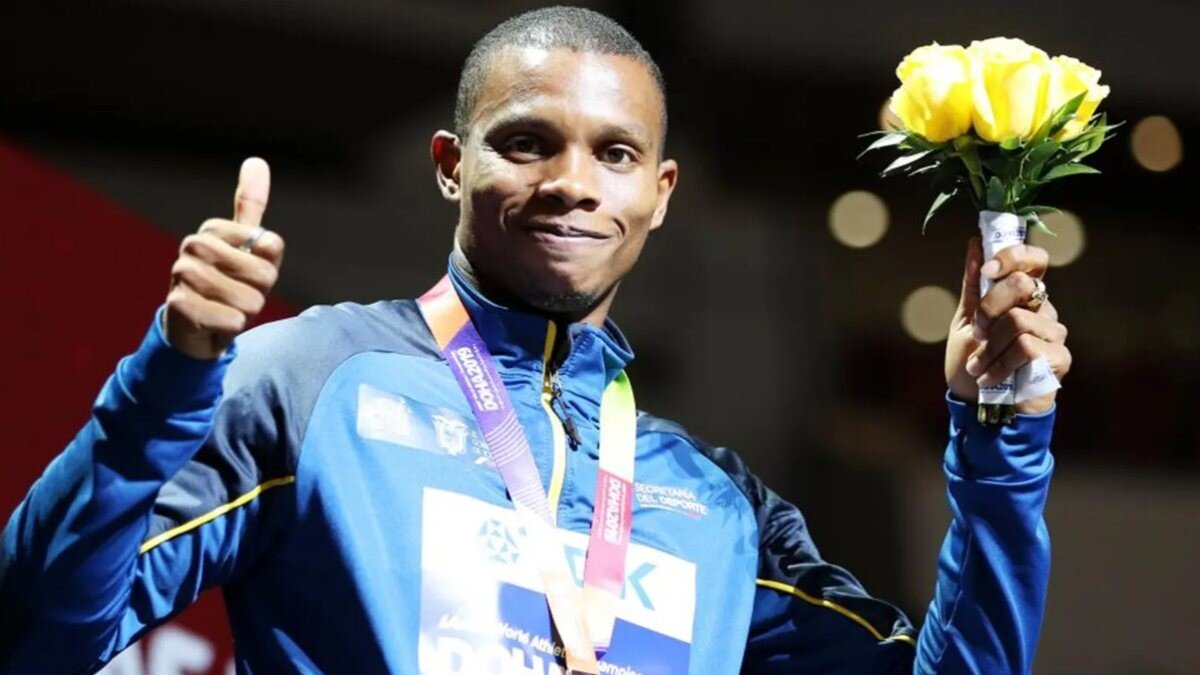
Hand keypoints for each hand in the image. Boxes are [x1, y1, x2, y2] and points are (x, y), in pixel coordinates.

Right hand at [163, 158, 284, 359]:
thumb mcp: (249, 247)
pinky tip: (216, 323)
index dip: (268, 269)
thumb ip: (253, 209)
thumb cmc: (228, 284)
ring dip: (245, 312)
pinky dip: (231, 327)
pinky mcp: (179, 306)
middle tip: (237, 295)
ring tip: (226, 308)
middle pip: (263, 275)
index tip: (248, 273)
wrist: (196, 328)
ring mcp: (183, 275)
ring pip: (249, 301)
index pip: (269, 248)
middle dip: (258, 293)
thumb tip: (256, 161)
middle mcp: (194, 247)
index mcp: (213, 230)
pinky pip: (231, 320)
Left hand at [944, 237, 1070, 413]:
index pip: (1033, 259)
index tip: (987, 270)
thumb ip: (973, 287)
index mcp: (1022, 296)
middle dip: (989, 307)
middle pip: (1023, 284)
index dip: (1012, 256)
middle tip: (976, 331)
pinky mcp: (1059, 359)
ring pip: (1019, 320)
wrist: (978, 409)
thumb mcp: (964, 322)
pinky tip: (988, 377)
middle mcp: (1043, 309)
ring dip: (989, 346)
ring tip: (976, 366)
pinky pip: (1028, 348)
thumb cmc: (972, 364)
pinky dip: (1000, 363)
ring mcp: (1054, 333)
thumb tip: (975, 244)